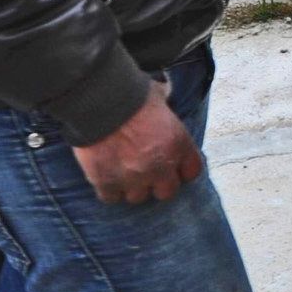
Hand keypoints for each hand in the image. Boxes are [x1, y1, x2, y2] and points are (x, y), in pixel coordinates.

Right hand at [73, 80, 202, 204]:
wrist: (99, 101)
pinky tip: (104, 176)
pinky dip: (108, 189)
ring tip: (122, 172)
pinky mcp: (107, 183)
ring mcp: (133, 178)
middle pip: (166, 192)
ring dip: (131, 187)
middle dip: (157, 183)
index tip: (173, 167)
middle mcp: (160, 166)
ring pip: (137, 197)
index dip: (181, 170)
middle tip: (145, 172)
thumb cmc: (130, 94)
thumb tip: (165, 96)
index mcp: (178, 144)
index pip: (192, 171)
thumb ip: (164, 109)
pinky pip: (111, 198)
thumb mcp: (158, 97)